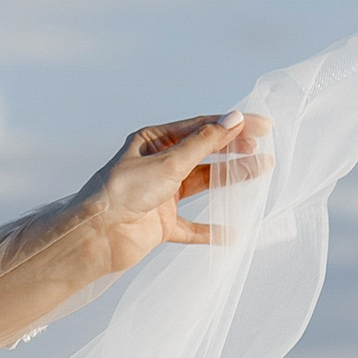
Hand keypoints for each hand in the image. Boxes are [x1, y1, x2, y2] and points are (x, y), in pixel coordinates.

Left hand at [74, 111, 273, 272]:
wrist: (95, 237)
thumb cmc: (123, 192)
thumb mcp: (168, 162)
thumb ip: (204, 143)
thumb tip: (235, 119)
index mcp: (151, 142)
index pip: (199, 128)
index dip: (231, 126)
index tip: (263, 127)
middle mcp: (156, 166)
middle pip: (202, 154)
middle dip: (233, 150)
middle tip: (263, 148)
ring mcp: (159, 195)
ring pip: (201, 184)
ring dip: (229, 179)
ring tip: (261, 171)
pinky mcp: (160, 224)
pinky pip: (190, 227)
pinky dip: (209, 230)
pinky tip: (231, 233)